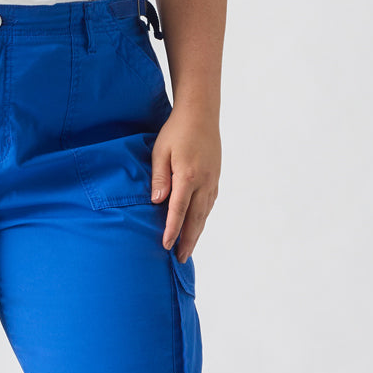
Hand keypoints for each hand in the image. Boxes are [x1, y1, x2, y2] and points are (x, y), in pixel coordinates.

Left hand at [150, 102, 220, 259]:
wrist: (201, 114)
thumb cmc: (176, 131)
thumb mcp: (160, 152)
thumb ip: (159, 178)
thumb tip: (156, 202)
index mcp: (188, 177)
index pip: (178, 211)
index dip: (172, 231)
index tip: (165, 246)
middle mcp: (204, 182)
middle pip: (196, 219)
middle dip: (188, 241)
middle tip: (181, 259)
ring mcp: (212, 181)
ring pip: (205, 214)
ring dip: (197, 233)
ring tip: (188, 249)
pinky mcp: (215, 178)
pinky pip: (209, 204)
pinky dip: (203, 219)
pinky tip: (198, 226)